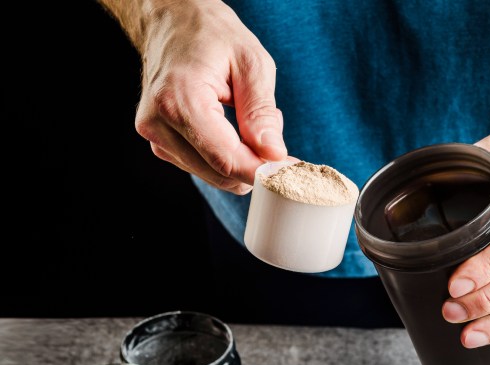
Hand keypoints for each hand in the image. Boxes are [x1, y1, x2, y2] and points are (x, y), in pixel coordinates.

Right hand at [134, 0, 286, 193]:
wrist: (172, 19)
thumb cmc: (212, 33)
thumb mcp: (251, 63)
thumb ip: (262, 112)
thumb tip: (273, 155)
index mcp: (179, 99)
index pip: (225, 159)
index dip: (260, 171)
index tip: (288, 170)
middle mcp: (158, 122)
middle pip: (218, 172)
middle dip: (253, 165)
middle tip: (275, 141)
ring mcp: (154, 134)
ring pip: (211, 174)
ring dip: (240, 160)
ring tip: (249, 123)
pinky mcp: (159, 141)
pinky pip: (201, 166)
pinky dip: (225, 157)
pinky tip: (232, 129)